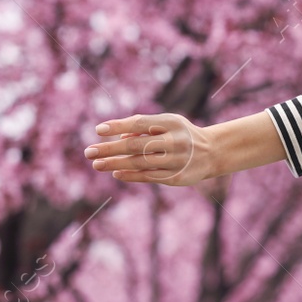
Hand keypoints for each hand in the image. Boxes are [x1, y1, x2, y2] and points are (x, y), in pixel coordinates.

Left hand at [83, 113, 214, 186]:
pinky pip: (148, 177)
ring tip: (97, 164)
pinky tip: (116, 173)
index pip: (141, 123)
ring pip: (140, 163)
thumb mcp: (169, 123)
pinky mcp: (176, 177)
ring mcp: (177, 160)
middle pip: (136, 145)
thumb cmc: (182, 134)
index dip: (119, 126)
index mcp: (173, 123)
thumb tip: (119, 137)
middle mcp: (176, 141)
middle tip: (89, 152)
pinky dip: (130, 175)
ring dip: (115, 164)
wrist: (213, 152)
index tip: (98, 129)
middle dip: (110, 148)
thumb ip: (145, 126)